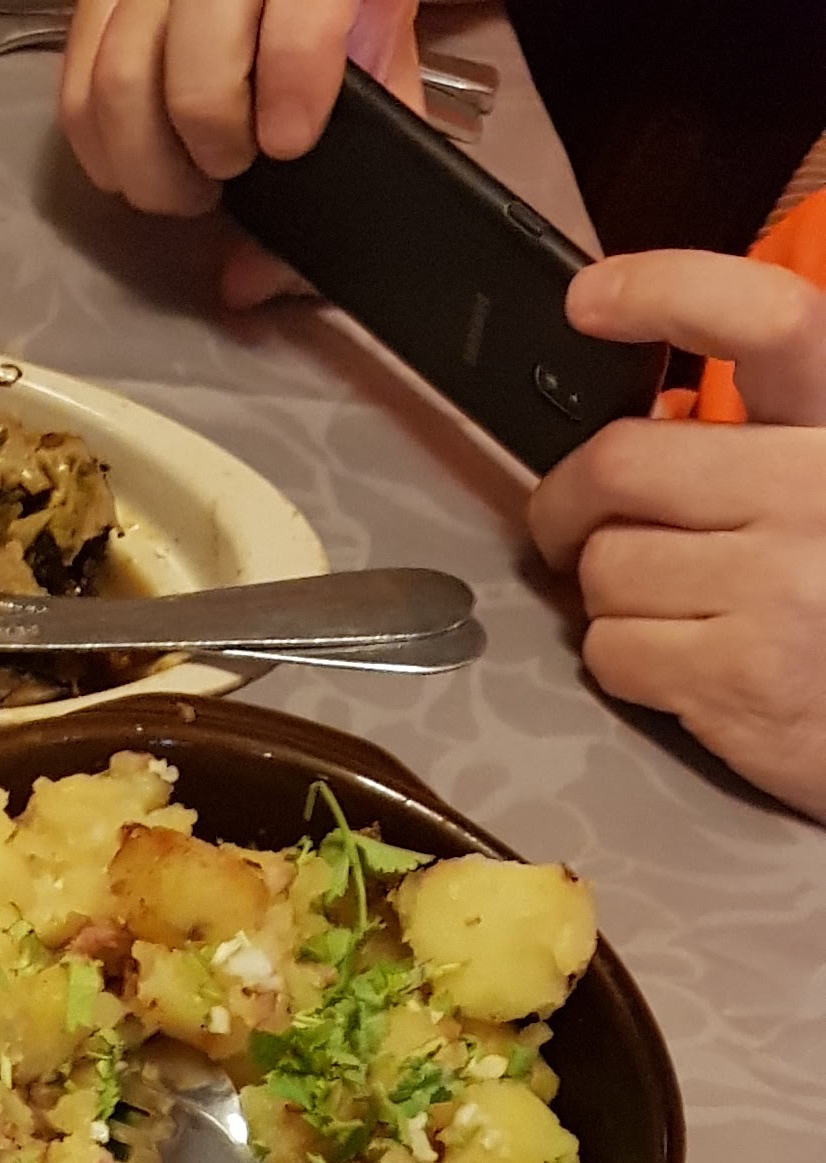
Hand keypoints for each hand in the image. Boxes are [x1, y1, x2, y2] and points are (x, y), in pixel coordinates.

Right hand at [58, 0, 418, 305]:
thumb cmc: (343, 8)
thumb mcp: (379, 59)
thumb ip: (352, 152)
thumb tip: (253, 276)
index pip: (299, 12)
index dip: (293, 83)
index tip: (289, 141)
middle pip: (194, 59)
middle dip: (209, 142)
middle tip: (229, 174)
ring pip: (118, 77)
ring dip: (148, 158)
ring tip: (186, 179)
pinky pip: (74, 82)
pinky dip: (100, 145)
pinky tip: (138, 162)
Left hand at [526, 257, 825, 814]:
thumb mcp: (819, 489)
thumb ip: (753, 440)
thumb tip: (643, 418)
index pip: (767, 318)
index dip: (667, 289)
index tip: (588, 299)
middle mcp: (814, 487)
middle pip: (620, 462)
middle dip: (564, 501)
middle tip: (566, 527)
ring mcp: (778, 582)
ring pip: (604, 566)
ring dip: (607, 594)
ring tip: (666, 608)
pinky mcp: (739, 671)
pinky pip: (613, 650)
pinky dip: (624, 662)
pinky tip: (680, 663)